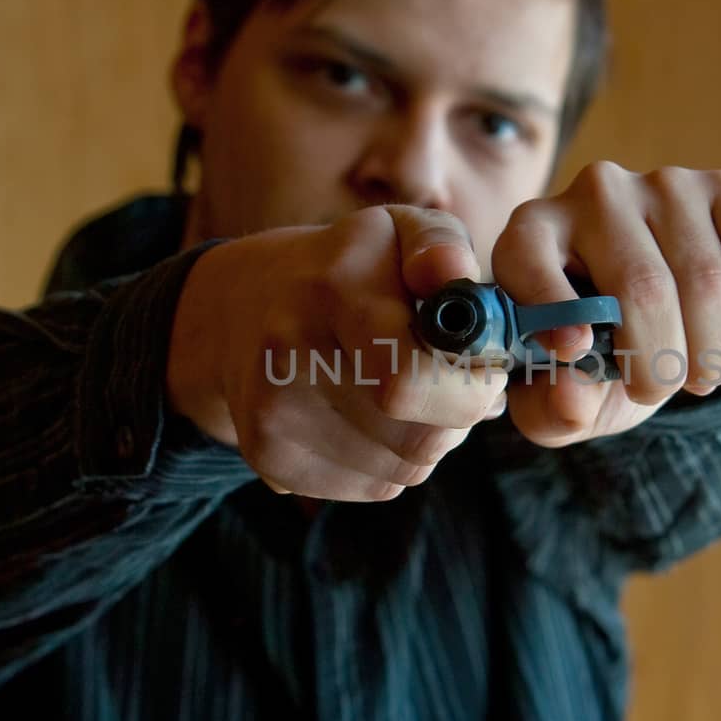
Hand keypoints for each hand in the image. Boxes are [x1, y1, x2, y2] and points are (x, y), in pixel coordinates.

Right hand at [166, 205, 507, 498]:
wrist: (240, 305)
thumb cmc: (348, 267)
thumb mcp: (400, 232)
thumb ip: (442, 247)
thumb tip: (455, 277)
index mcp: (334, 288)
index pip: (411, 383)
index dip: (468, 390)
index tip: (480, 369)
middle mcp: (291, 353)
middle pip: (417, 441)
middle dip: (454, 419)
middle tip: (447, 384)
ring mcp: (271, 412)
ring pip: (402, 472)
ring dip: (423, 443)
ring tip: (404, 395)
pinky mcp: (266, 456)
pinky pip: (372, 488)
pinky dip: (389, 464)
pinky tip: (370, 419)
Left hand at [489, 161, 720, 446]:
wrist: (659, 321)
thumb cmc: (597, 358)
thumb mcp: (563, 397)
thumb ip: (551, 407)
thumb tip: (572, 393)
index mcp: (530, 238)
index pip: (529, 257)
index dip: (552, 305)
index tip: (576, 352)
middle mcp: (594, 195)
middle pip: (642, 287)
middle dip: (662, 361)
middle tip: (661, 389)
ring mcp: (663, 185)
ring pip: (707, 279)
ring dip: (716, 351)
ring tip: (705, 374)